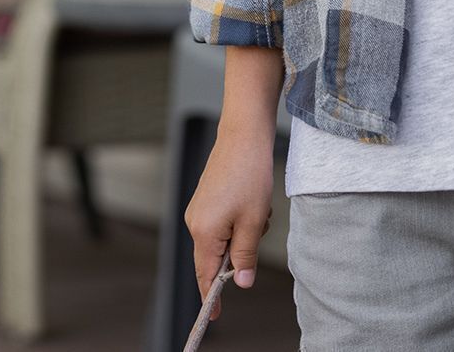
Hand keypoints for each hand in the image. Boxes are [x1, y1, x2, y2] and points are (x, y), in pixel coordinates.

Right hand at [183, 123, 275, 318]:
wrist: (243, 137)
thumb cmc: (249, 175)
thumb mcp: (254, 221)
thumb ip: (245, 256)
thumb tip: (240, 282)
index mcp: (204, 232)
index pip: (205, 275)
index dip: (210, 298)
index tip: (214, 316)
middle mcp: (194, 223)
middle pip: (215, 258)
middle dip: (240, 252)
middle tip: (259, 227)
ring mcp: (198, 211)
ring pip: (223, 240)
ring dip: (244, 234)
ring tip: (257, 209)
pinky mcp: (205, 201)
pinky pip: (222, 225)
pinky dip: (240, 222)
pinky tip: (252, 202)